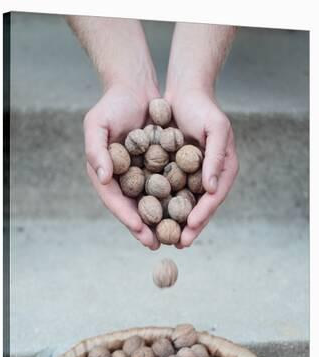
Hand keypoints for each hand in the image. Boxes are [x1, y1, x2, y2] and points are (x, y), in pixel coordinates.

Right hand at [84, 83, 159, 249]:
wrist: (135, 88)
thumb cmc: (112, 104)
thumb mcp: (97, 124)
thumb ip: (96, 151)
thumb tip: (104, 178)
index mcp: (104, 174)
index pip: (113, 200)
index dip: (125, 215)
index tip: (139, 228)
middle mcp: (120, 180)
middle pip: (132, 208)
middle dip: (143, 228)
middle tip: (155, 244)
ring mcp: (138, 176)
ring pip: (150, 204)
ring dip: (160, 222)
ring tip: (171, 238)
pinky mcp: (156, 169)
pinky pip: (165, 189)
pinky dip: (172, 202)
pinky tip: (185, 214)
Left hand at [165, 89, 238, 247]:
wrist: (184, 93)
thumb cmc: (203, 108)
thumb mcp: (216, 128)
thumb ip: (216, 158)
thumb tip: (211, 189)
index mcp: (224, 169)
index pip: (214, 197)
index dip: (203, 214)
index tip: (191, 227)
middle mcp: (210, 177)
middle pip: (200, 207)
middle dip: (191, 227)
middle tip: (180, 244)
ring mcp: (193, 176)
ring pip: (185, 204)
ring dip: (176, 223)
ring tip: (166, 239)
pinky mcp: (176, 172)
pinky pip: (171, 193)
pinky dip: (164, 206)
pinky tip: (153, 219)